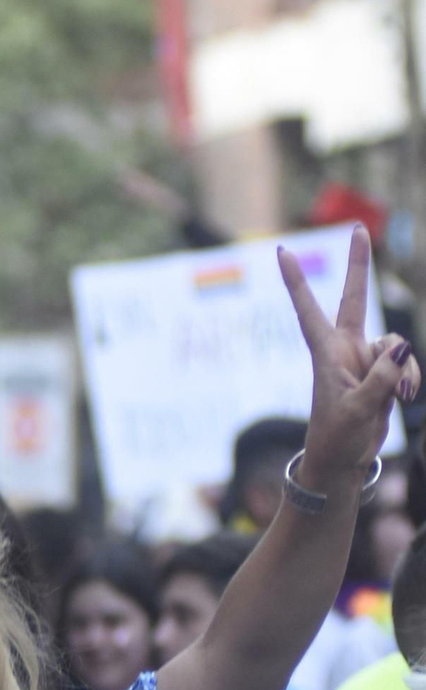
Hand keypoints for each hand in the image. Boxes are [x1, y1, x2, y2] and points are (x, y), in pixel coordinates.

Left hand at [278, 225, 418, 492]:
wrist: (343, 462)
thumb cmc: (338, 437)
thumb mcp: (359, 409)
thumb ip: (381, 377)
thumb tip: (400, 346)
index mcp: (326, 353)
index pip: (308, 310)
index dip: (296, 281)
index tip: (280, 252)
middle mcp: (345, 349)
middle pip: (356, 299)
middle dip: (359, 265)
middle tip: (357, 227)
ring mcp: (365, 359)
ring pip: (395, 345)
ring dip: (403, 370)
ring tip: (397, 398)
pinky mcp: (382, 373)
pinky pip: (405, 363)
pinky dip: (409, 378)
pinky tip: (404, 398)